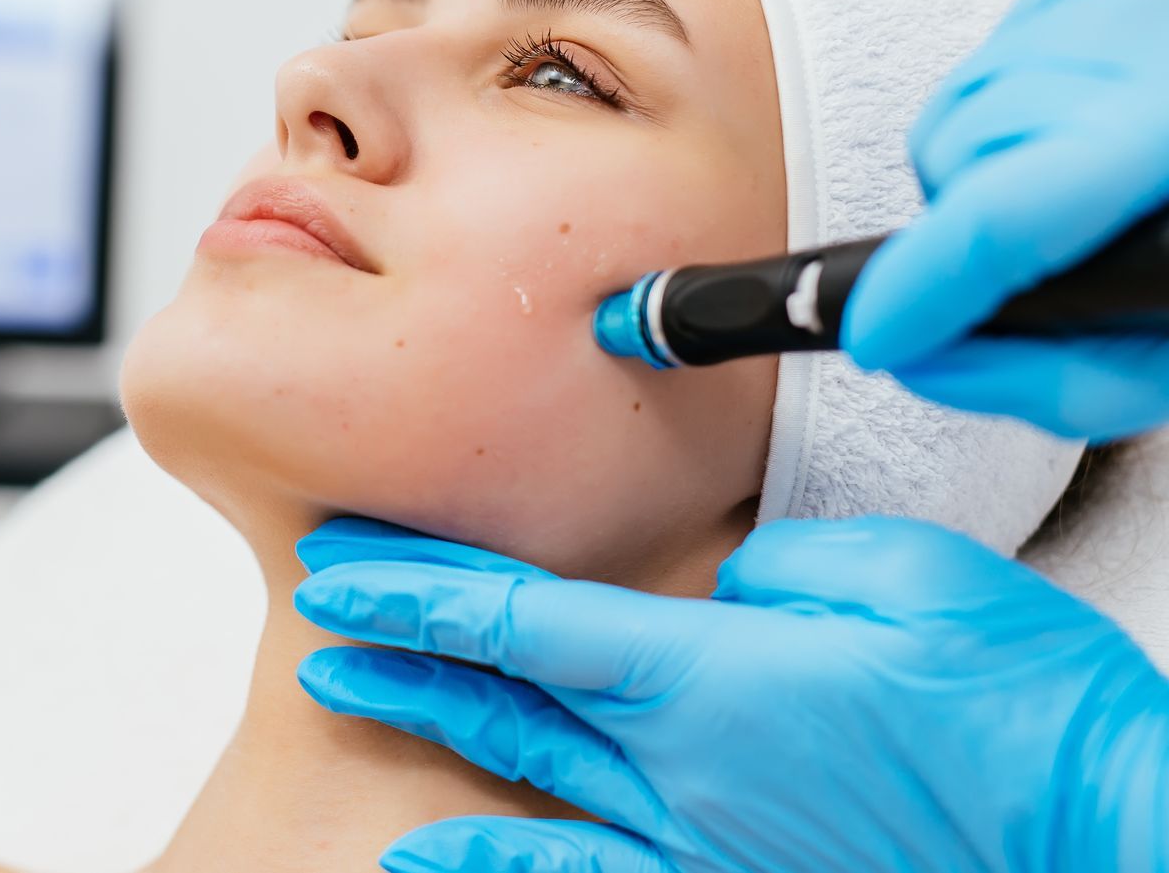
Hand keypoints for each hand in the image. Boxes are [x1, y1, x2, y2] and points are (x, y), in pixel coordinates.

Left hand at [293, 516, 1168, 872]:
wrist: (1105, 840)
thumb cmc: (1022, 713)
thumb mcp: (904, 580)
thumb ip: (778, 571)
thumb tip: (717, 594)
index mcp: (707, 678)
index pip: (517, 620)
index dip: (416, 588)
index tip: (339, 566)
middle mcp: (678, 770)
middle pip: (500, 690)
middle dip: (397, 642)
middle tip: (319, 609)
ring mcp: (699, 842)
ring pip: (523, 778)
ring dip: (424, 724)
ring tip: (336, 688)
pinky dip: (499, 863)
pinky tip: (431, 855)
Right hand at [841, 0, 1168, 438]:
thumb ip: (1054, 381)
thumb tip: (917, 358)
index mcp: (1168, 145)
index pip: (1007, 215)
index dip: (921, 286)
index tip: (875, 337)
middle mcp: (1153, 45)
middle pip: (961, 148)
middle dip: (967, 225)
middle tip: (1034, 264)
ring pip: (958, 99)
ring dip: (980, 170)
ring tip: (1061, 203)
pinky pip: (989, 49)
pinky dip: (1005, 108)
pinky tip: (1071, 140)